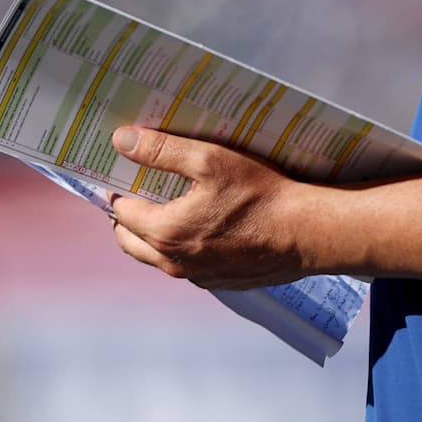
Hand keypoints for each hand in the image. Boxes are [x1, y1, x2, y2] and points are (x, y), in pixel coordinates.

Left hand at [107, 126, 314, 290]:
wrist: (304, 234)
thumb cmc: (259, 194)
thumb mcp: (209, 160)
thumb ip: (162, 150)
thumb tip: (121, 140)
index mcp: (164, 232)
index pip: (120, 211)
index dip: (117, 189)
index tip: (121, 172)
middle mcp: (173, 261)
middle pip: (129, 240)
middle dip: (126, 216)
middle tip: (138, 189)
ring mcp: (195, 276)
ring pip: (155, 256)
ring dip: (151, 233)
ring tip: (167, 204)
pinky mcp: (216, 281)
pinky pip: (184, 264)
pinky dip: (179, 246)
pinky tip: (200, 224)